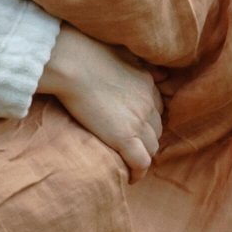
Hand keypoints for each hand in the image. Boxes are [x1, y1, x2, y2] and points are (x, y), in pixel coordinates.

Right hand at [36, 24, 161, 179]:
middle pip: (157, 130)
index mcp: (147, 84)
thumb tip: (151, 69)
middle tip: (131, 149)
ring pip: (152, 148)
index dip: (147, 121)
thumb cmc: (86, 53)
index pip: (156, 109)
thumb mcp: (120, 53)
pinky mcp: (125, 137)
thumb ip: (136, 63)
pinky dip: (138, 173)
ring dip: (142, 156)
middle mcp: (149, 103)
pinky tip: (130, 178)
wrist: (74, 63)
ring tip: (129, 164)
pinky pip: (141, 163)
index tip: (135, 128)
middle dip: (147, 140)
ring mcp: (139, 121)